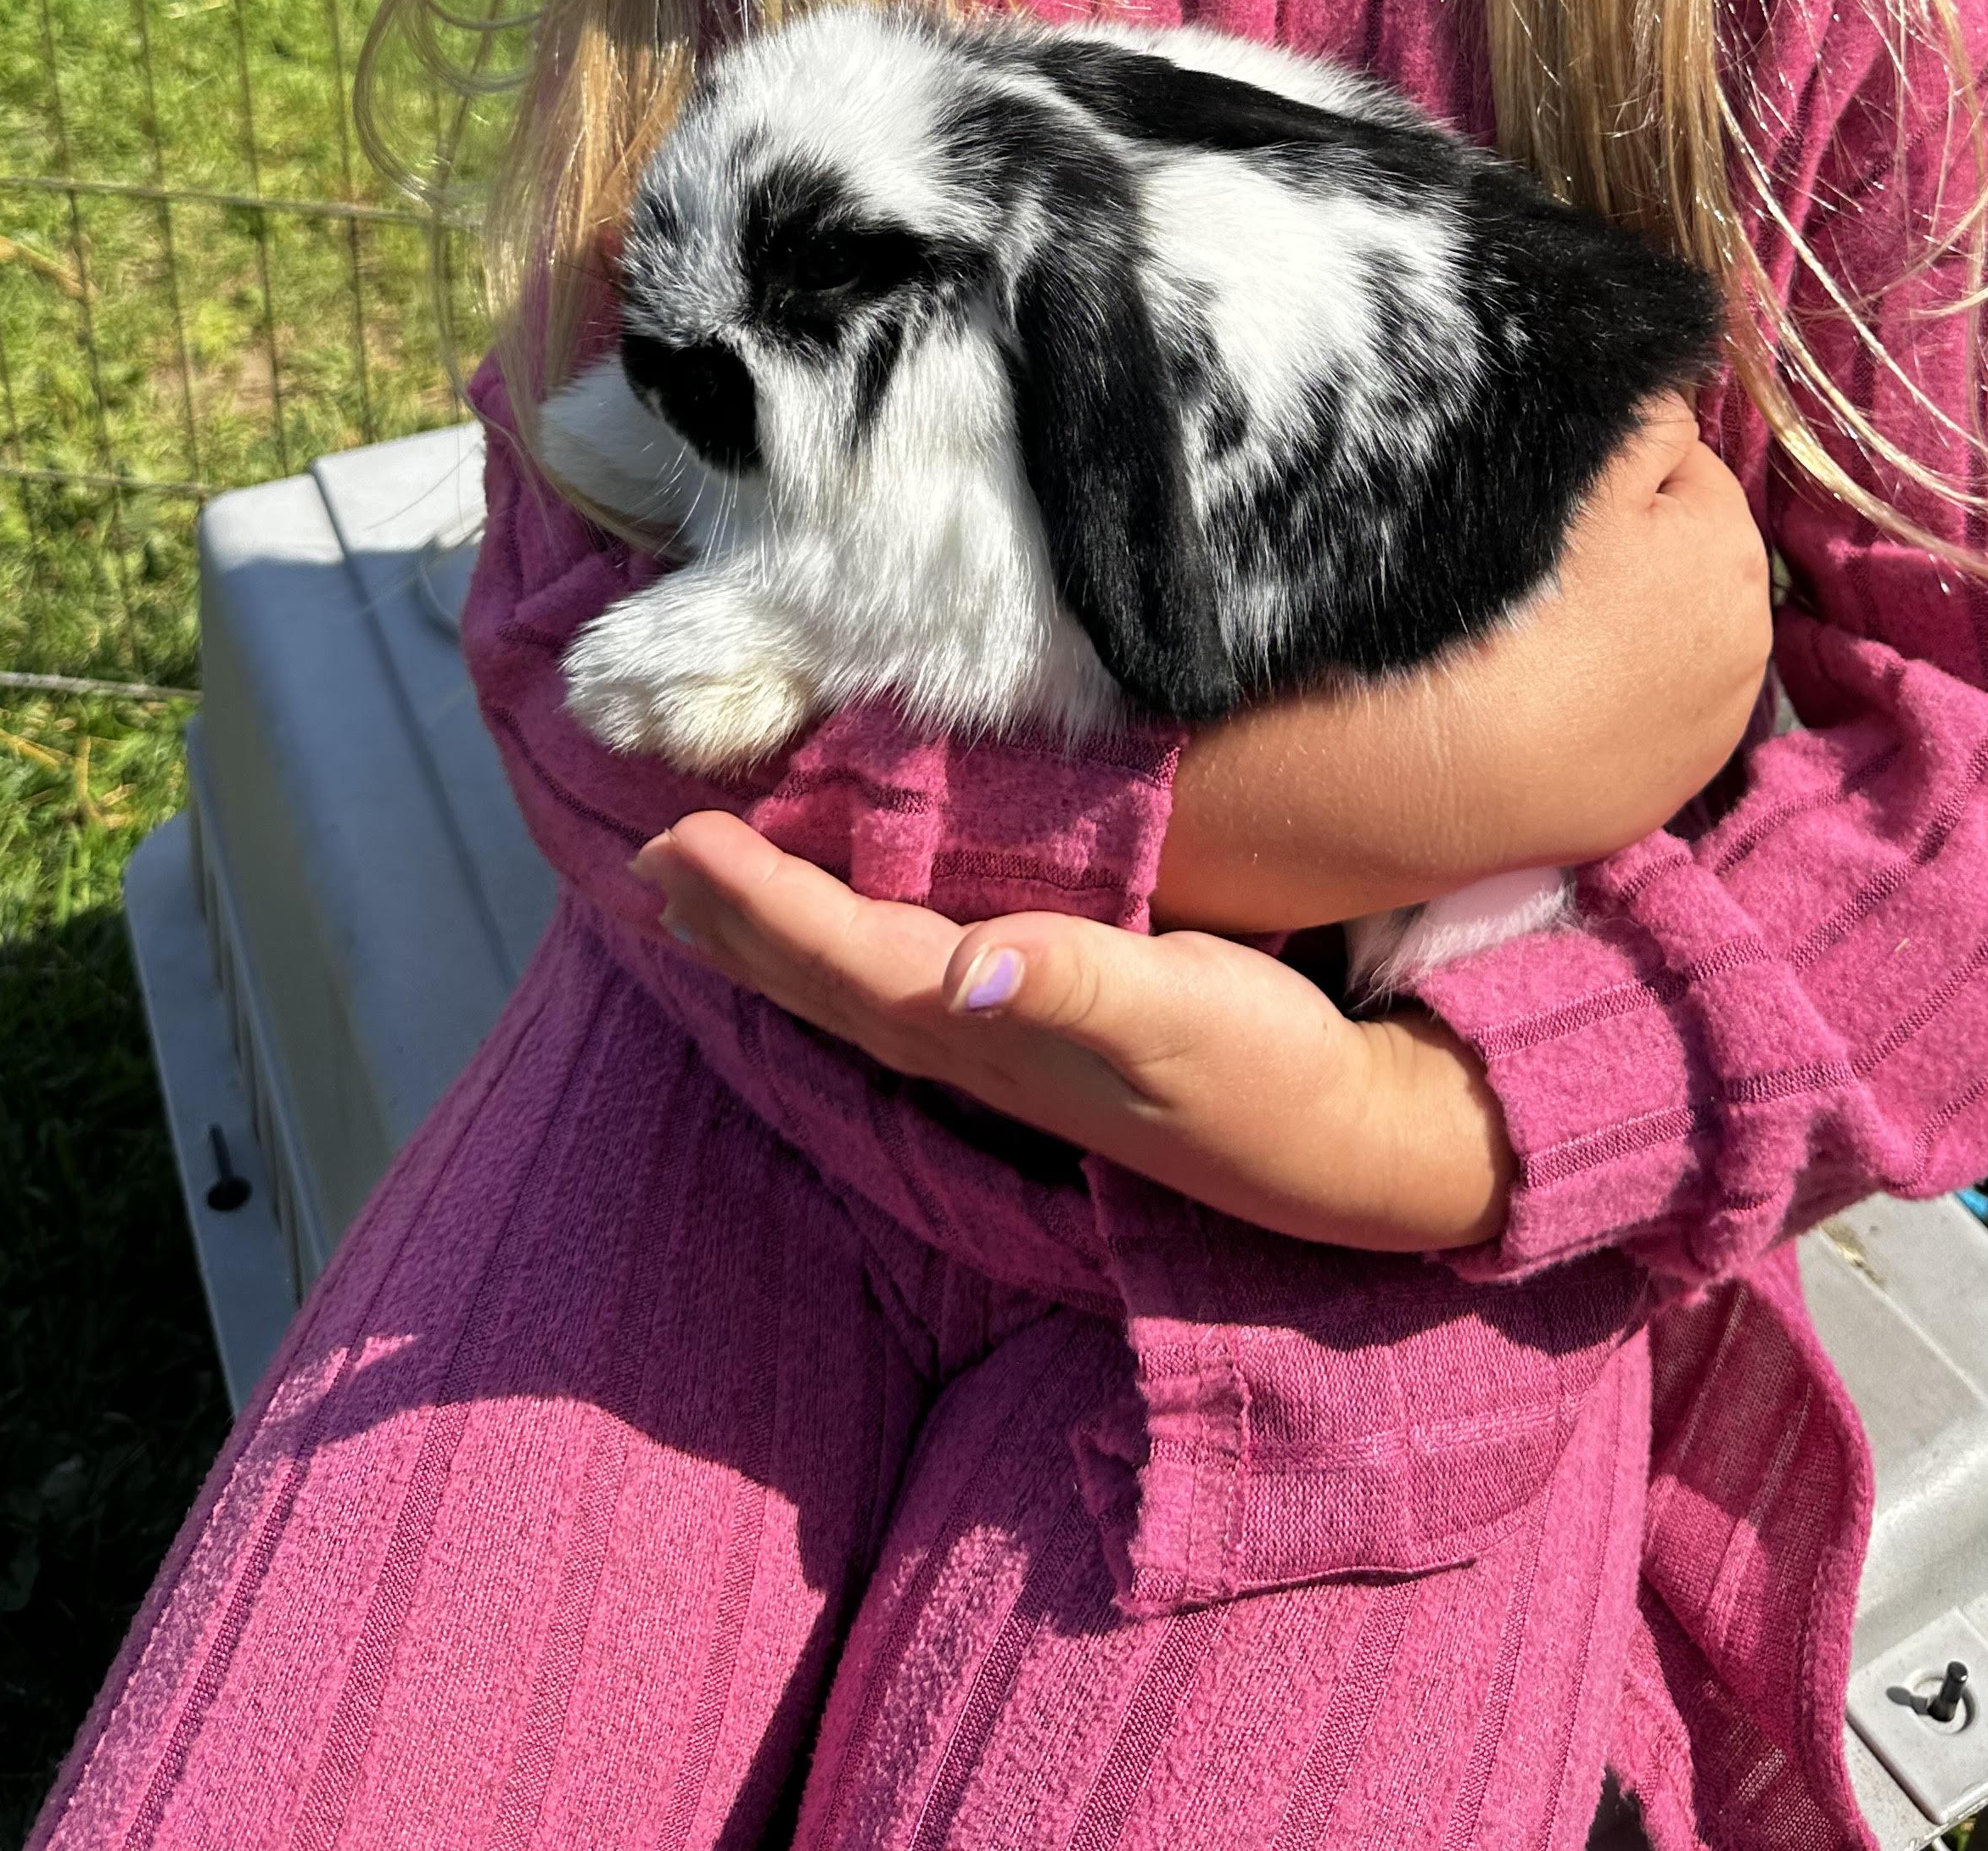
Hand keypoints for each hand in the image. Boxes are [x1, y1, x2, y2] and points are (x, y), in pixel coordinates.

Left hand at [630, 812, 1515, 1249]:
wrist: (1342, 1148)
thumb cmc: (1268, 1071)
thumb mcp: (1186, 1015)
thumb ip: (1077, 985)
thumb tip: (965, 970)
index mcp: (994, 1034)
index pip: (844, 960)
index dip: (758, 903)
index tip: (678, 840)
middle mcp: (977, 1050)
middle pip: (822, 983)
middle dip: (731, 922)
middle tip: (645, 856)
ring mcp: (1006, 1054)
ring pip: (852, 991)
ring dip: (771, 943)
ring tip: (699, 898)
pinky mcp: (1042, 1041)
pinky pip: (904, 988)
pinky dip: (843, 951)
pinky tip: (840, 934)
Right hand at [1155, 391, 1771, 936]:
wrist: (1447, 770)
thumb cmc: (1508, 596)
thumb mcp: (1579, 462)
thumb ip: (1640, 411)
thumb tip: (1669, 391)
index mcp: (1729, 544)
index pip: (1674, 462)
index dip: (1605, 469)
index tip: (1540, 499)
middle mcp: (1746, 638)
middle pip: (1673, 552)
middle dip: (1622, 548)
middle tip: (1528, 569)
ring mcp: (1708, 727)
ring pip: (1657, 635)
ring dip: (1614, 625)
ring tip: (1529, 639)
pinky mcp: (1662, 791)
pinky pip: (1635, 713)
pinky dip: (1601, 701)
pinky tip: (1540, 701)